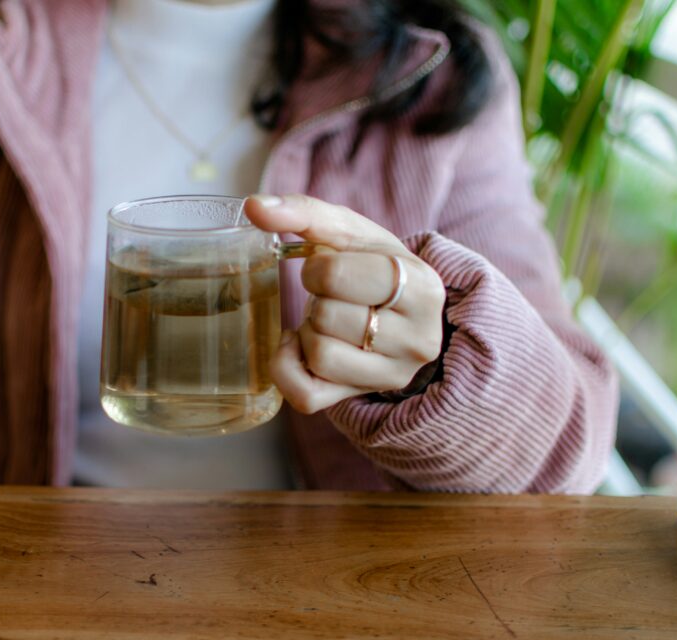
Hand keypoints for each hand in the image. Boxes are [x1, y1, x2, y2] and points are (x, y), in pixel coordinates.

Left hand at [245, 194, 445, 413]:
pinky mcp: (359, 396)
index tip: (328, 268)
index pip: (337, 277)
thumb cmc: (372, 267)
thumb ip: (305, 212)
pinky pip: (305, 395)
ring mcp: (391, 375)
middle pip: (327, 318)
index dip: (317, 269)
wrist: (402, 312)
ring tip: (326, 319)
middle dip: (316, 299)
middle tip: (331, 296)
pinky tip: (300, 347)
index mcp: (422, 287)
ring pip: (319, 355)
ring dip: (308, 331)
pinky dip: (287, 367)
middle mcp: (417, 339)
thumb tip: (253, 206)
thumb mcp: (352, 233)